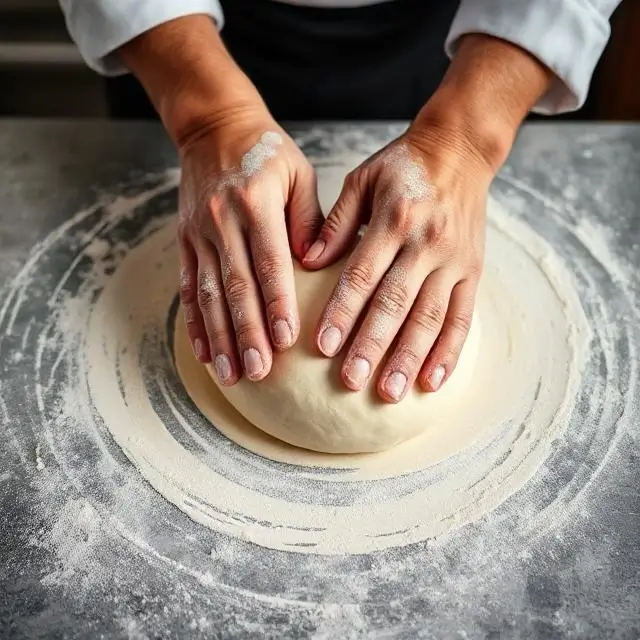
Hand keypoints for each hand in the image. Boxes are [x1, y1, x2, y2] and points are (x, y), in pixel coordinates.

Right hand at [177, 111, 322, 384]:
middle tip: (259, 371)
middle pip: (235, 286)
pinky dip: (194, 322)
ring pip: (207, 293)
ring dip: (219, 337)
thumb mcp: (298, 173)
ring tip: (230, 373)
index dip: (276, 303)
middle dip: (246, 333)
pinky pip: (187, 286)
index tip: (286, 341)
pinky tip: (202, 351)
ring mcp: (198, 232)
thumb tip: (315, 266)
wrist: (214, 126)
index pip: (269, 263)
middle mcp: (222, 221)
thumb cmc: (268, 151)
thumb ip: (309, 219)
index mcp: (256, 203)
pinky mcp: (185, 240)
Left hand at [302, 126, 491, 402]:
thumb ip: (336, 222)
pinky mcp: (473, 271)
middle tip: (351, 381)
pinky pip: (463, 317)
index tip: (321, 346)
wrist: (460, 149)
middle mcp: (427, 243)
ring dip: (409, 358)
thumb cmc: (402, 165)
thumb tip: (307, 260)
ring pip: (430, 317)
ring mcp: (454, 260)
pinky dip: (449, 351)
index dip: (342, 312)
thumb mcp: (362, 179)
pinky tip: (432, 380)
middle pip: (396, 303)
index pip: (362, 275)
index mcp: (394, 219)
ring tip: (389, 392)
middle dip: (372, 345)